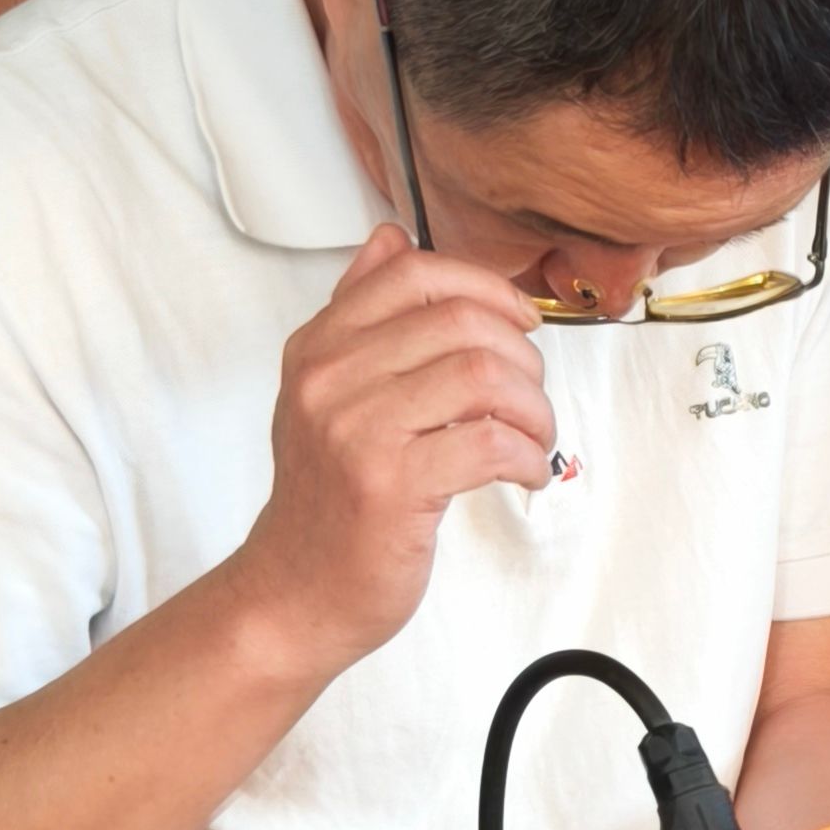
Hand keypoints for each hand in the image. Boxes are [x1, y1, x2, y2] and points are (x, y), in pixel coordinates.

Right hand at [229, 224, 558, 675]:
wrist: (295, 593)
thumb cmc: (328, 502)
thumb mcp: (326, 393)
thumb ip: (359, 314)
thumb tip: (389, 236)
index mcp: (318, 346)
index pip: (412, 272)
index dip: (486, 288)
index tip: (519, 323)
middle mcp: (329, 379)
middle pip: (461, 321)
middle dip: (522, 358)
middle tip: (531, 398)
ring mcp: (356, 430)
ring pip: (485, 376)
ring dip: (534, 409)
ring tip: (534, 439)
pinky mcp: (390, 485)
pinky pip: (490, 441)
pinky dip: (528, 456)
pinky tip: (525, 473)